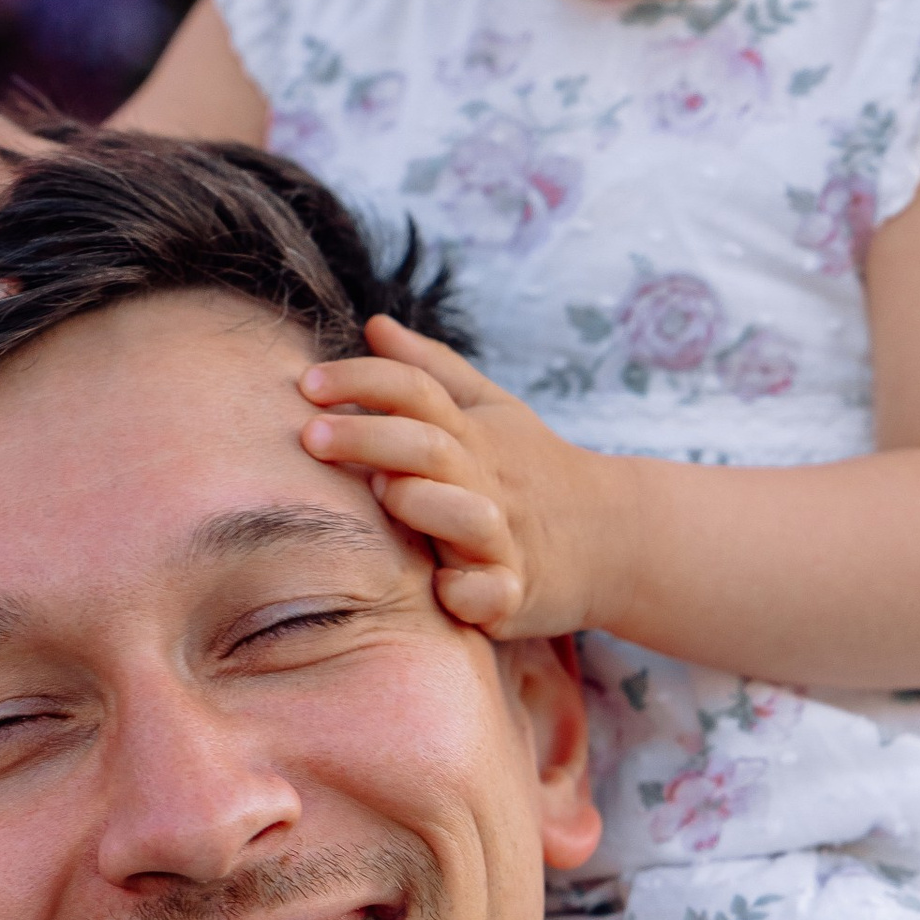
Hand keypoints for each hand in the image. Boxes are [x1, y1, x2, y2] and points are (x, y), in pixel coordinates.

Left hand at [297, 316, 621, 639]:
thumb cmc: (530, 469)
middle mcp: (485, 479)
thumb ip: (430, 369)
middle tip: (311, 436)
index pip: (414, 391)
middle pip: (429, 446)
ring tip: (383, 493)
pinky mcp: (516, 593)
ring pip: (466, 516)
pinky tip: (440, 589)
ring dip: (424, 502)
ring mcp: (503, 538)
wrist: (612, 536)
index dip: (362, 380)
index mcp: (471, 433)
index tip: (307, 382)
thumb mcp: (489, 409)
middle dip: (371, 438)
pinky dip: (469, 592)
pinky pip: (491, 594)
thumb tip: (375, 325)